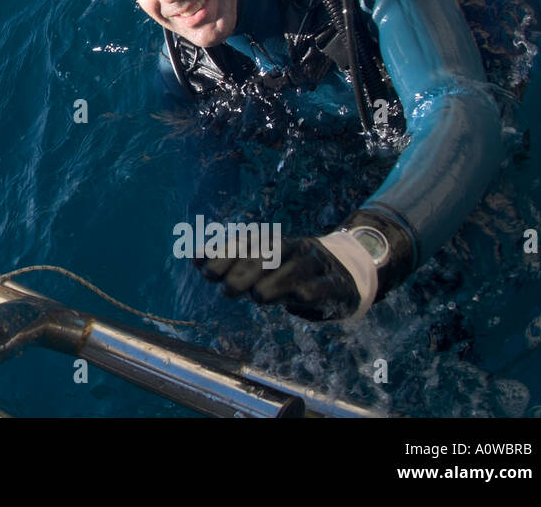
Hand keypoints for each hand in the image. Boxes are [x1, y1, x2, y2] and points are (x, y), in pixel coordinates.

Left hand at [194, 233, 376, 321]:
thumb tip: (194, 257)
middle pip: (270, 254)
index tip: (202, 268)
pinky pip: (325, 285)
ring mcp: (319, 265)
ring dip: (276, 282)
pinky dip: (312, 290)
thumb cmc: (292, 273)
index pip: (248, 242)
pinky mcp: (338, 285)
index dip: (225, 253)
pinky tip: (298, 298)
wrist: (346, 274)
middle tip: (226, 289)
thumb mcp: (264, 269)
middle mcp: (296, 248)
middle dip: (246, 269)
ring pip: (296, 269)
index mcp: (275, 242)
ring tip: (257, 297)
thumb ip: (233, 262)